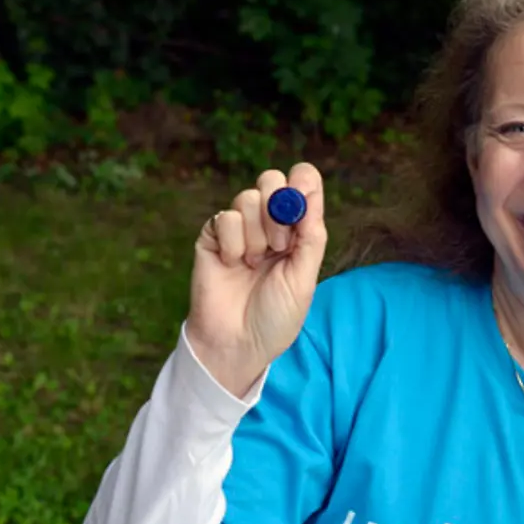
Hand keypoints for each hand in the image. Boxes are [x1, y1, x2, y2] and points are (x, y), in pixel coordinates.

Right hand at [184, 163, 327, 397]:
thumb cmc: (276, 315)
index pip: (301, 186)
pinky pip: (226, 218)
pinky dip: (234, 242)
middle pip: (271, 181)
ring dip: (257, 233)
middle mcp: (268, 226)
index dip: (303, 181)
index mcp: (297, 232)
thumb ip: (311, 235)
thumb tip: (311, 191)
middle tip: (279, 243)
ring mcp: (240, 230)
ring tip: (255, 263)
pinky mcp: (213, 237)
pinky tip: (233, 264)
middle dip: (278, 206)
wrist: (237, 342)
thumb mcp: (304, 277)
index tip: (303, 189)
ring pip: (248, 198)